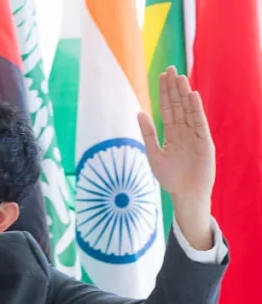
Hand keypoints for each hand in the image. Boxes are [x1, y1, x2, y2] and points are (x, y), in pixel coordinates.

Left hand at [138, 66, 214, 200]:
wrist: (185, 193)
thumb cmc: (169, 177)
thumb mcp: (153, 153)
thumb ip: (147, 133)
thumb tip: (139, 112)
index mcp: (172, 133)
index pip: (168, 108)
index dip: (165, 92)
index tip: (162, 75)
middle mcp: (184, 131)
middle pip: (178, 105)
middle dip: (174, 88)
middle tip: (170, 69)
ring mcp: (195, 135)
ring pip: (189, 110)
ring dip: (184, 95)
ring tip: (180, 78)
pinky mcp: (205, 142)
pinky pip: (200, 123)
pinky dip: (196, 110)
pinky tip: (192, 96)